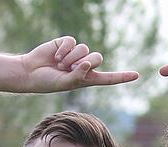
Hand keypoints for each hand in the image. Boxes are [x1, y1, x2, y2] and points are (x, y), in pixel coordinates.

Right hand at [19, 36, 138, 91]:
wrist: (31, 72)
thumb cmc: (48, 82)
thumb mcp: (66, 83)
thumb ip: (78, 76)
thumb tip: (88, 63)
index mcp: (87, 79)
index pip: (108, 78)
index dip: (121, 76)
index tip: (136, 75)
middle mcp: (83, 65)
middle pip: (97, 58)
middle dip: (85, 62)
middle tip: (69, 68)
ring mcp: (75, 54)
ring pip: (85, 49)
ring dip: (72, 57)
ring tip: (59, 64)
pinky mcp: (66, 43)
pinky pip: (73, 41)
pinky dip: (64, 49)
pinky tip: (56, 55)